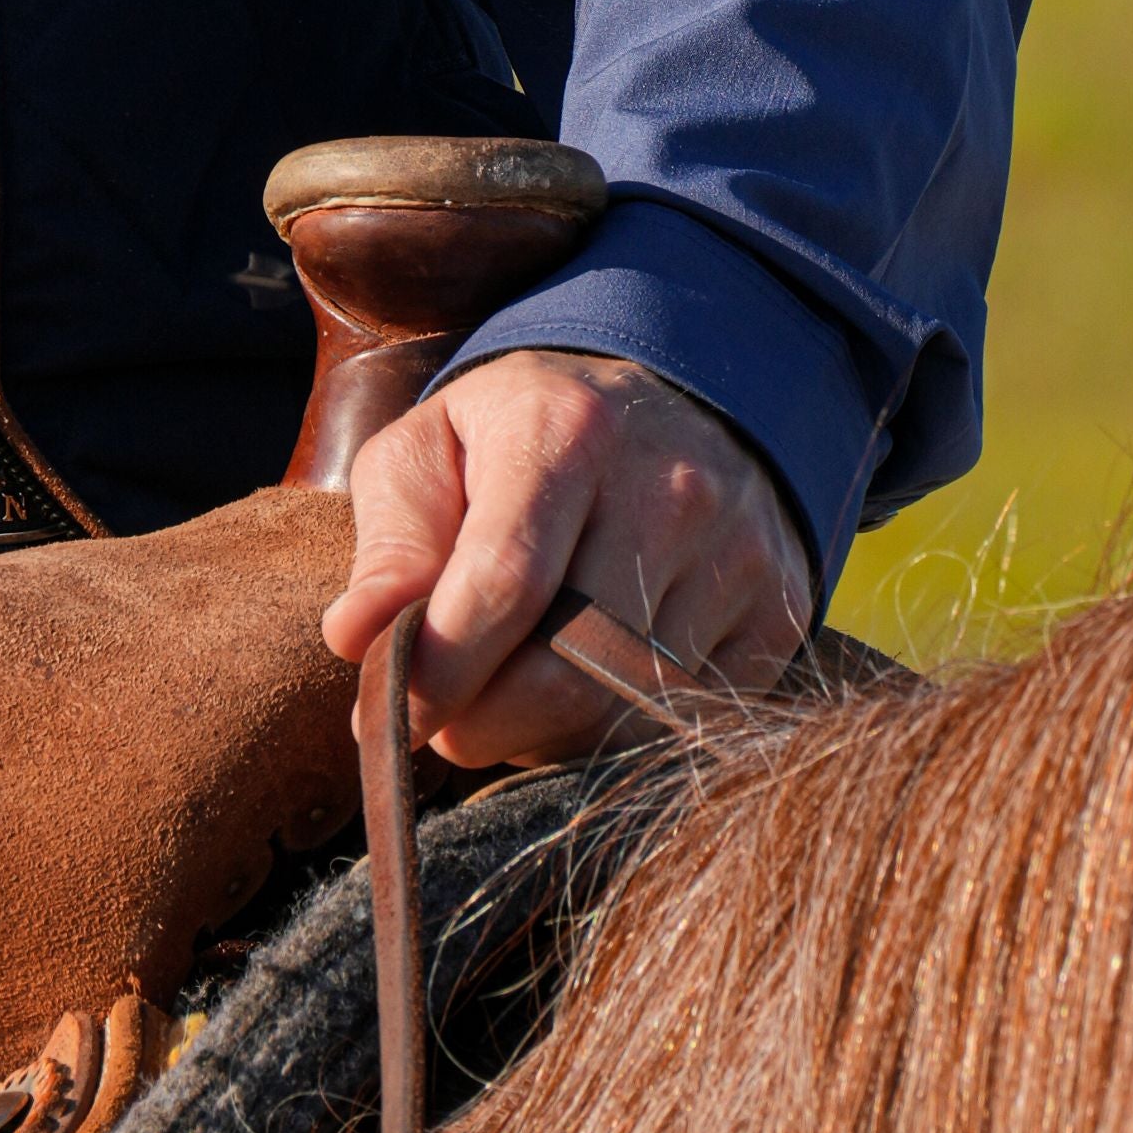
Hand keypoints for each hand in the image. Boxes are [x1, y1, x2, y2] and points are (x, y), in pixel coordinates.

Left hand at [319, 348, 811, 768]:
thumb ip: (392, 545)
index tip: (391, 713)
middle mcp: (668, 489)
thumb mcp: (433, 450)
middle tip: (444, 723)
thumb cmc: (523, 435)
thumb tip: (353, 639)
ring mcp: (736, 554)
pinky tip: (584, 696)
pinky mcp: (779, 615)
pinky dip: (620, 736)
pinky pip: (689, 722)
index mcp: (566, 432)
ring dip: (548, 736)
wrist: (674, 396)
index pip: (504, 583)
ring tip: (510, 698)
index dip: (440, 671)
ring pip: (629, 710)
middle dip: (486, 722)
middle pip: (570, 666)